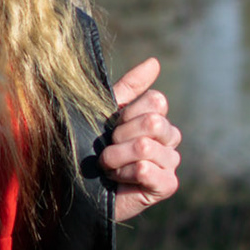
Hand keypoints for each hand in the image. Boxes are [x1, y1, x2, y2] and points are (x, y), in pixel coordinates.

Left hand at [102, 58, 180, 222]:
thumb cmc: (93, 148)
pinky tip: (117, 180)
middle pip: (153, 123)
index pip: (156, 101)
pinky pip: (146, 170)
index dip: (128, 113)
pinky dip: (124, 173)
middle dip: (120, 136)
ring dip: (116, 157)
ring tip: (108, 167)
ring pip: (146, 147)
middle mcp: (169, 139)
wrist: (79, 187)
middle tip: (108, 149)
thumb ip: (130, 87)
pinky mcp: (166, 185)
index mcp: (157, 118)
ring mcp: (170, 163)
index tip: (111, 126)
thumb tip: (155, 62)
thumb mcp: (106, 112)